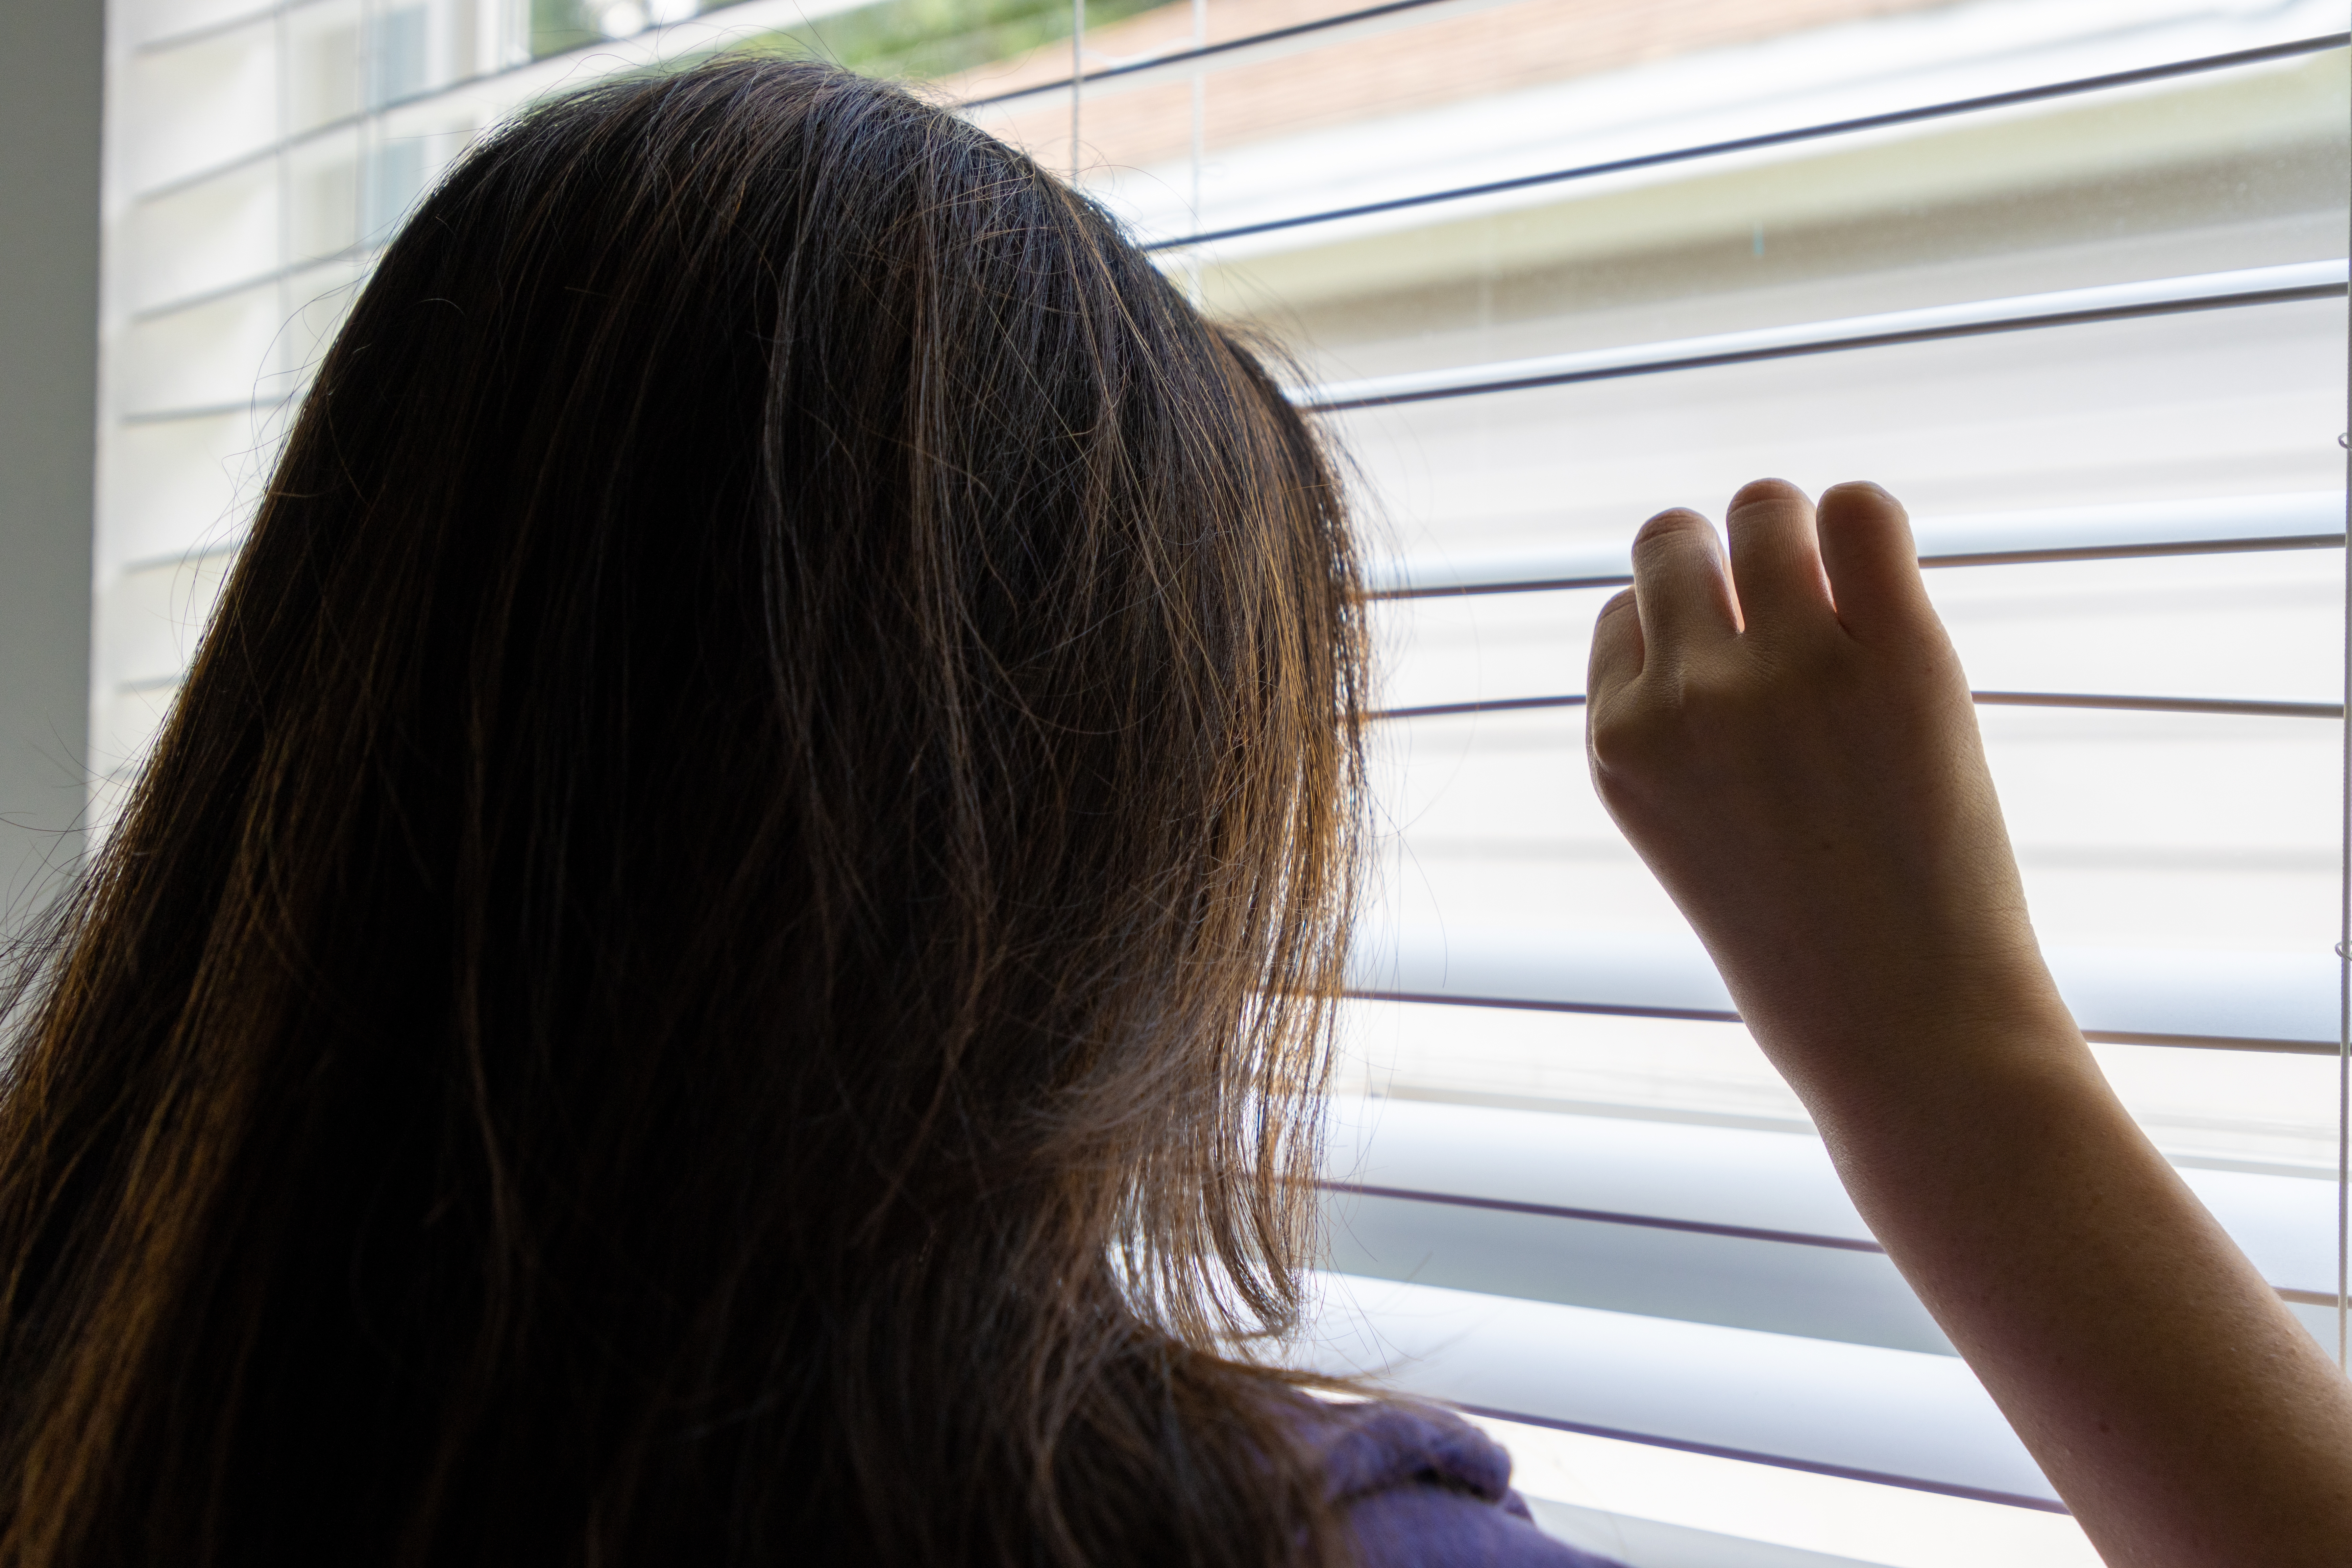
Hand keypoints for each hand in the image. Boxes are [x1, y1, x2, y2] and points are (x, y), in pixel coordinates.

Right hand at [1584, 479, 2351, 1566]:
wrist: (1910, 1034)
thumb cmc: (1805, 956)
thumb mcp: (1690, 839)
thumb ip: (1680, 737)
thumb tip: (1720, 615)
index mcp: (1618, 745)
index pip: (1622, 615)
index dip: (1684, 635)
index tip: (1737, 678)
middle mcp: (1685, 695)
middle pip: (1672, 539)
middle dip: (1725, 562)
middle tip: (1788, 620)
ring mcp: (1788, 670)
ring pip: (1764, 506)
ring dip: (1797, 533)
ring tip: (1842, 597)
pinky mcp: (1897, 653)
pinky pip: (1861, 510)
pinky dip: (1867, 526)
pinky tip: (1883, 580)